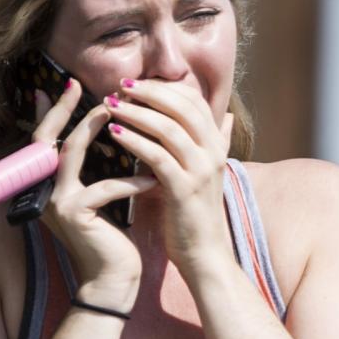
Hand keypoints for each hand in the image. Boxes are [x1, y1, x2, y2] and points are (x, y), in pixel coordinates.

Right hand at [33, 80, 156, 311]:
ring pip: (71, 152)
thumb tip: (112, 132)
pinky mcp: (74, 215)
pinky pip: (104, 187)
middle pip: (48, 138)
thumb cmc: (112, 238)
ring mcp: (55, 202)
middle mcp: (44, 191)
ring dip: (94, 130)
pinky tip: (151, 179)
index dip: (51, 111)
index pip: (47, 140)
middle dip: (64, 109)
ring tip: (120, 114)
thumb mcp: (104, 198)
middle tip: (81, 85)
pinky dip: (129, 181)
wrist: (112, 281)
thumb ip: (99, 169)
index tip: (68, 84)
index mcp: (50, 186)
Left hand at [103, 80, 235, 284]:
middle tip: (120, 86)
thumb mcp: (208, 173)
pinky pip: (158, 156)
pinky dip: (135, 140)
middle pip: (181, 107)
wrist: (204, 255)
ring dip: (136, 112)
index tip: (137, 83)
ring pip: (168, 127)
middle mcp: (212, 153)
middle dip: (149, 92)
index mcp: (216, 145)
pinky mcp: (184, 189)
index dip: (165, 87)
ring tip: (110, 105)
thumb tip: (228, 117)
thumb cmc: (196, 214)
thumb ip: (215, 143)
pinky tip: (115, 133)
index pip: (194, 100)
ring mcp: (200, 171)